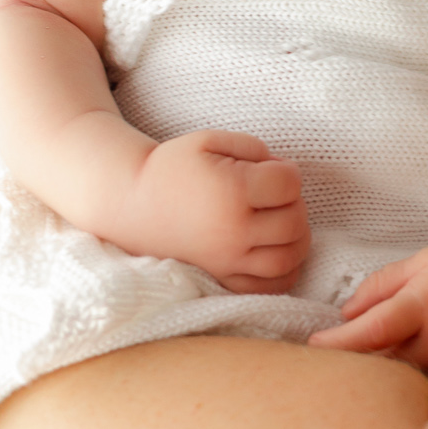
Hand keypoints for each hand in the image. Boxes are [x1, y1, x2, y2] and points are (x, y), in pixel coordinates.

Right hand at [118, 130, 310, 293]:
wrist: (130, 204)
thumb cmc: (172, 167)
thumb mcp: (211, 140)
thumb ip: (255, 150)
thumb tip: (285, 171)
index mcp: (232, 192)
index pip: (289, 184)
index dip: (287, 171)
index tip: (270, 168)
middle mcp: (233, 232)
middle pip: (294, 223)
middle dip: (294, 203)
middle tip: (275, 194)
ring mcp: (227, 260)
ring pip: (288, 260)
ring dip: (297, 239)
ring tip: (281, 221)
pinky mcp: (220, 278)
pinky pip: (268, 288)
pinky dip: (284, 272)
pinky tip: (277, 250)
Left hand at [307, 229, 427, 368]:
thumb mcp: (419, 261)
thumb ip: (380, 286)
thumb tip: (346, 314)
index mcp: (423, 305)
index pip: (373, 330)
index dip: (339, 340)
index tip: (312, 343)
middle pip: (380, 362)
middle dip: (349, 365)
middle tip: (315, 365)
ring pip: (397, 377)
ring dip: (371, 375)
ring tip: (343, 373)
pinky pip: (417, 382)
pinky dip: (396, 381)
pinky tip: (380, 380)